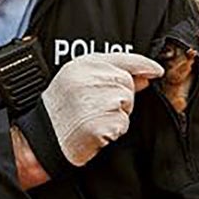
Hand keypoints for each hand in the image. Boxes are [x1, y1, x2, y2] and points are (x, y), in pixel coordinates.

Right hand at [42, 52, 163, 165]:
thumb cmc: (61, 110)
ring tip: (93, 117)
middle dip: (121, 97)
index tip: (156, 71)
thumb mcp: (80, 82)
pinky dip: (113, 130)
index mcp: (83, 64)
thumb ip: (112, 75)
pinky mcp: (99, 122)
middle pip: (127, 83)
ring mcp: (95, 100)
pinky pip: (122, 123)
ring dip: (117, 114)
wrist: (41, 139)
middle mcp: (89, 78)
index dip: (144, 65)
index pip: (123, 59)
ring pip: (127, 103)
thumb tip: (144, 76)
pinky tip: (94, 130)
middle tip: (97, 107)